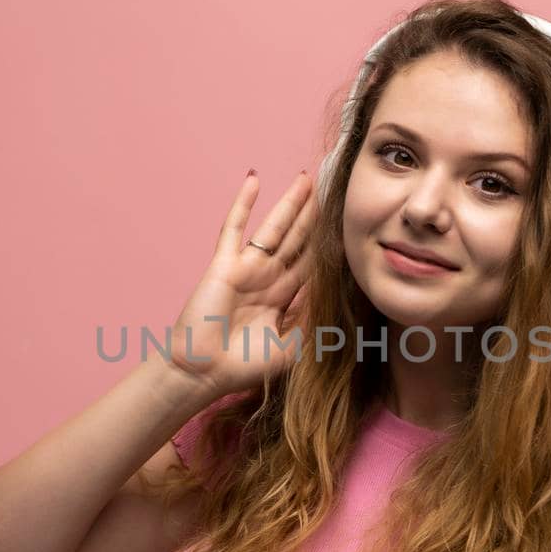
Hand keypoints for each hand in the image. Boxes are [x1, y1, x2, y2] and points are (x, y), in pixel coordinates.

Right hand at [165, 169, 317, 397]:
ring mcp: (246, 269)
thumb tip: (337, 302)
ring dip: (289, 203)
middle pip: (297, 240)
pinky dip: (243, 203)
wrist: (203, 372)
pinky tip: (254, 179)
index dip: (327, 245)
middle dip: (313, 216)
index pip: (310, 264)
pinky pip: (234, 227)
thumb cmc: (243, 367)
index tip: (347, 225)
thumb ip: (312, 325)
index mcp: (282, 298)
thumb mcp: (291, 348)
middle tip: (331, 190)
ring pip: (274, 228)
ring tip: (305, 179)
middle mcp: (266, 279)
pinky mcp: (224, 264)